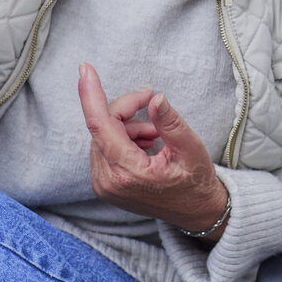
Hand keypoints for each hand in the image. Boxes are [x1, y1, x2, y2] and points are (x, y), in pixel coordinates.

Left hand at [77, 63, 227, 234]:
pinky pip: (104, 147)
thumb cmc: (196, 182)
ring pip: (103, 135)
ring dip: (127, 126)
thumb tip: (155, 99)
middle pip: (103, 126)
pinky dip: (123, 138)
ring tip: (155, 136)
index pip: (100, 125)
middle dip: (127, 110)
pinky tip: (146, 145)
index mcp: (128, 172)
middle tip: (151, 103)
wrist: (195, 213)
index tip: (85, 68)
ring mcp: (103, 185)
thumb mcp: (191, 149)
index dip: (91, 94)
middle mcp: (108, 181)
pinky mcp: (103, 184)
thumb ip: (170, 123)